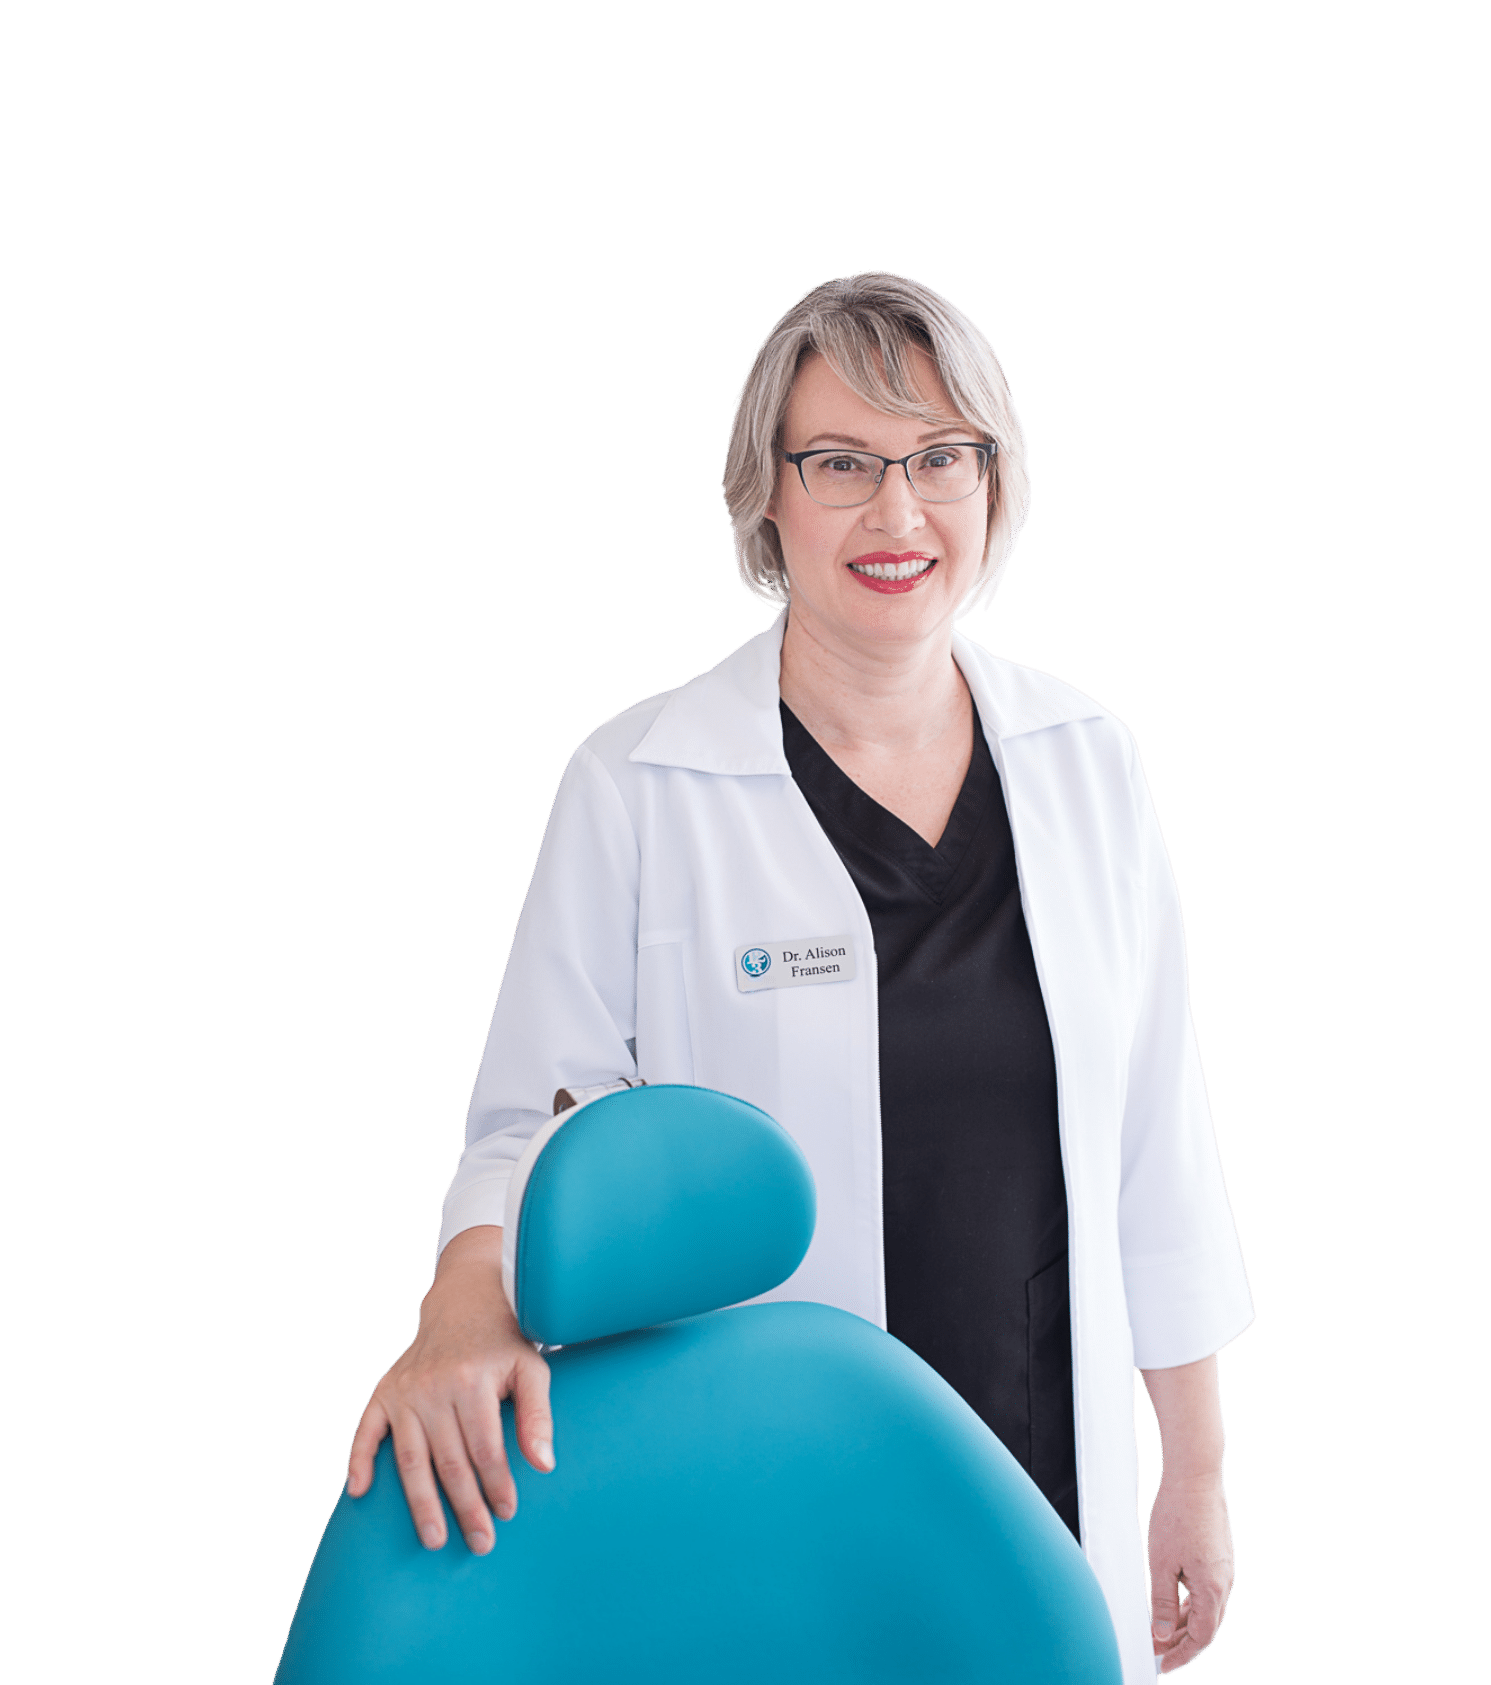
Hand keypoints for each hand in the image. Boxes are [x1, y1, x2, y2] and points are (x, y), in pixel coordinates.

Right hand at [346, 1225, 553, 1554]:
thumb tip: (544, 1465)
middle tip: (481, 1542)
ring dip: (421, 1503)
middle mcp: (433, 1386)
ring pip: (411, 1459)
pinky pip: (365, 1431)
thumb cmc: (504, 1342)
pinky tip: (361, 1493)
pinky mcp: (383, 1392)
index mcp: (472, 1380)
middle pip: (449, 1461)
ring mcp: (404, 1391)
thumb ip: (538, 1416)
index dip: (497, 1484)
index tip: (507, 1514)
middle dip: (465, 1507)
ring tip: (434, 1539)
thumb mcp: (532, 1368)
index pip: (485, 1448)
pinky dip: (358, 1460)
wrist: (465, 1301)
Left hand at [1145, 1471, 1234, 1672]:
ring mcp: (1224, 1569)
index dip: (1181, 1655)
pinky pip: (1205, 1591)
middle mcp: (1225, 1583)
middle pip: (1205, 1627)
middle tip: (1154, 1650)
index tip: (1161, 1665)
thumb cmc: (1176, 1514)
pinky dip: (1188, 1602)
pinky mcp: (1219, 1557)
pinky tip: (1170, 1603)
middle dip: (1180, 1642)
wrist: (1195, 1475)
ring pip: (1205, 1608)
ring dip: (1183, 1622)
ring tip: (1157, 1630)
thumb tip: (1162, 1635)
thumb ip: (1162, 1601)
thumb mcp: (1161, 1561)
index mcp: (1213, 1589)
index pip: (1201, 1638)